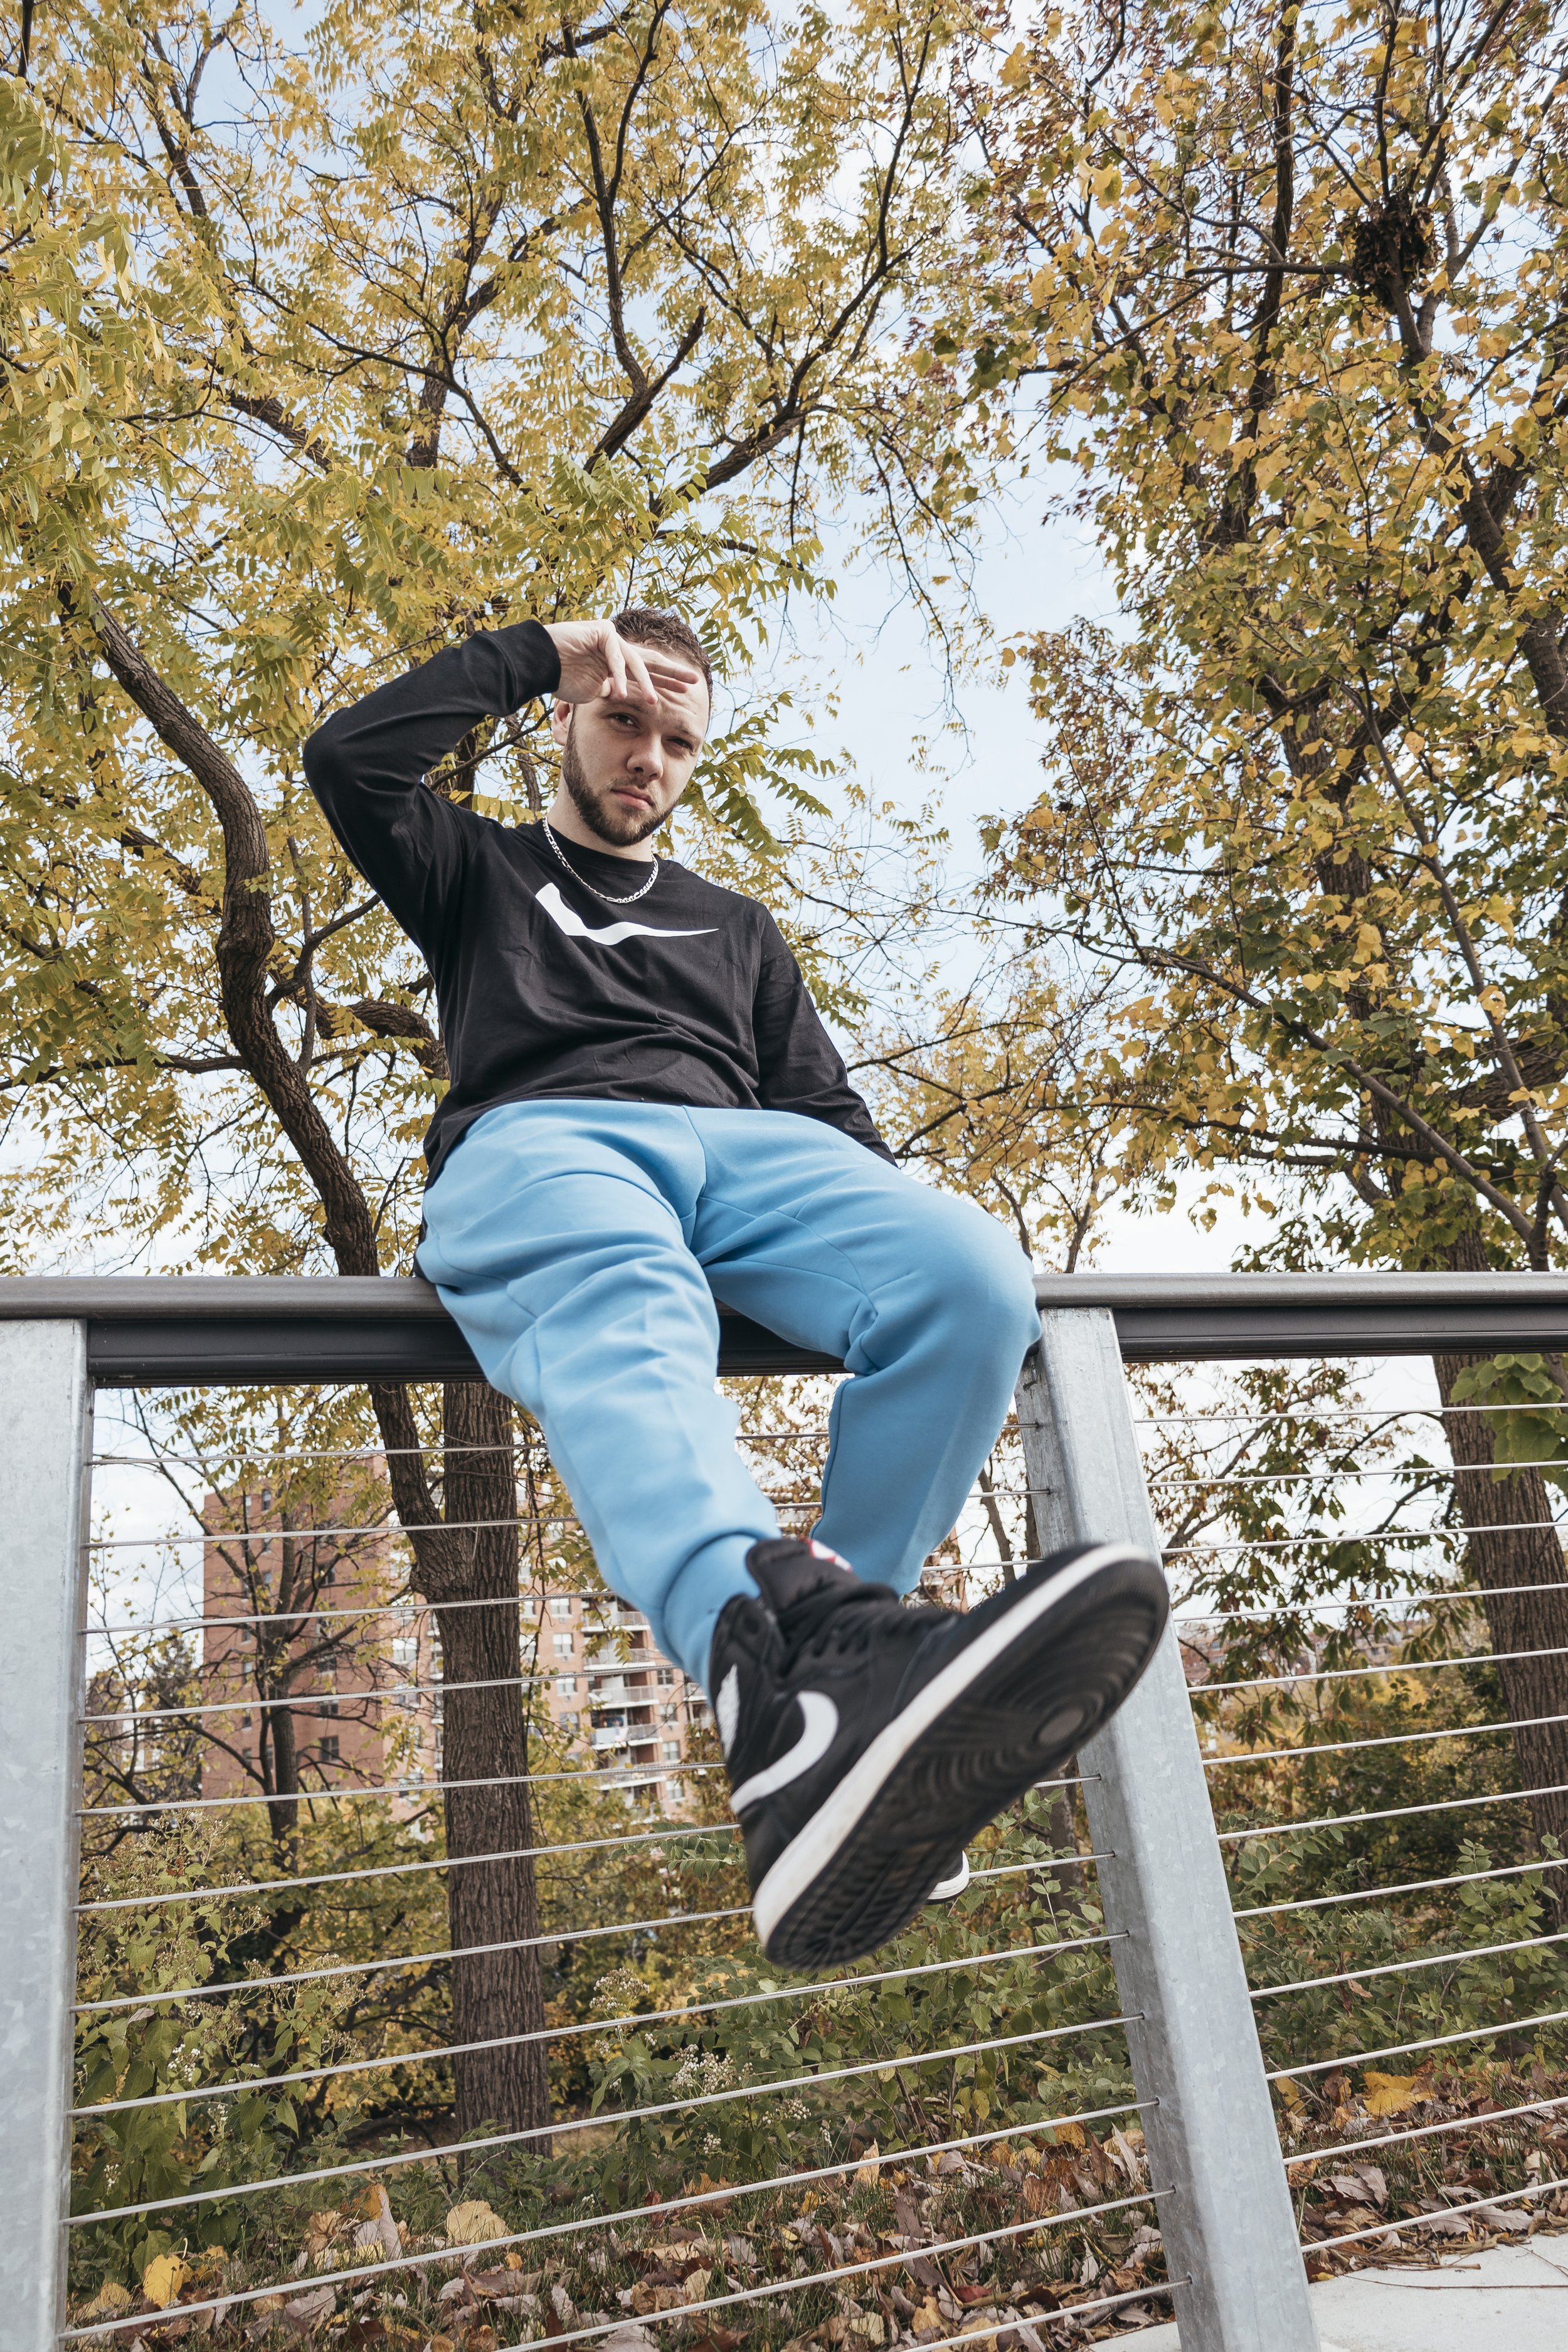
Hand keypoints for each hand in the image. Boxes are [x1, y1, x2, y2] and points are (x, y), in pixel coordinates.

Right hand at [545, 617, 701, 707]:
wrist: (537, 663)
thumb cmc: (560, 677)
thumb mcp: (591, 691)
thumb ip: (610, 691)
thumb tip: (621, 695)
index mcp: (617, 663)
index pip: (647, 672)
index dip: (666, 680)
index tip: (686, 691)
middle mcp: (618, 649)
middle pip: (651, 661)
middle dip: (672, 673)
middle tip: (694, 681)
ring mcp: (611, 638)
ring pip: (635, 662)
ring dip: (645, 683)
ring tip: (654, 703)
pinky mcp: (602, 631)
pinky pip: (615, 657)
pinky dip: (618, 675)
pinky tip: (623, 692)